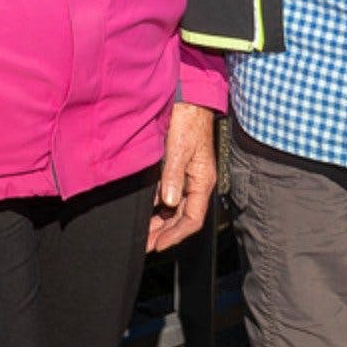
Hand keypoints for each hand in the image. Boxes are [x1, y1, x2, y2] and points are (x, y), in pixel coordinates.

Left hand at [146, 103, 217, 252]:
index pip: (192, 219)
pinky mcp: (178, 169)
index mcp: (202, 182)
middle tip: (145, 244)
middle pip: (182, 218)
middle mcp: (196, 183)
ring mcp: (188, 177)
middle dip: (165, 233)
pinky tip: (146, 210)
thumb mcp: (179, 149)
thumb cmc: (188, 122)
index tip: (158, 245)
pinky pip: (170, 194)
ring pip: (175, 208)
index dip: (176, 235)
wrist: (189, 101)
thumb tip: (167, 202)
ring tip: (143, 233)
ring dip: (160, 222)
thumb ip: (173, 177)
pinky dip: (158, 206)